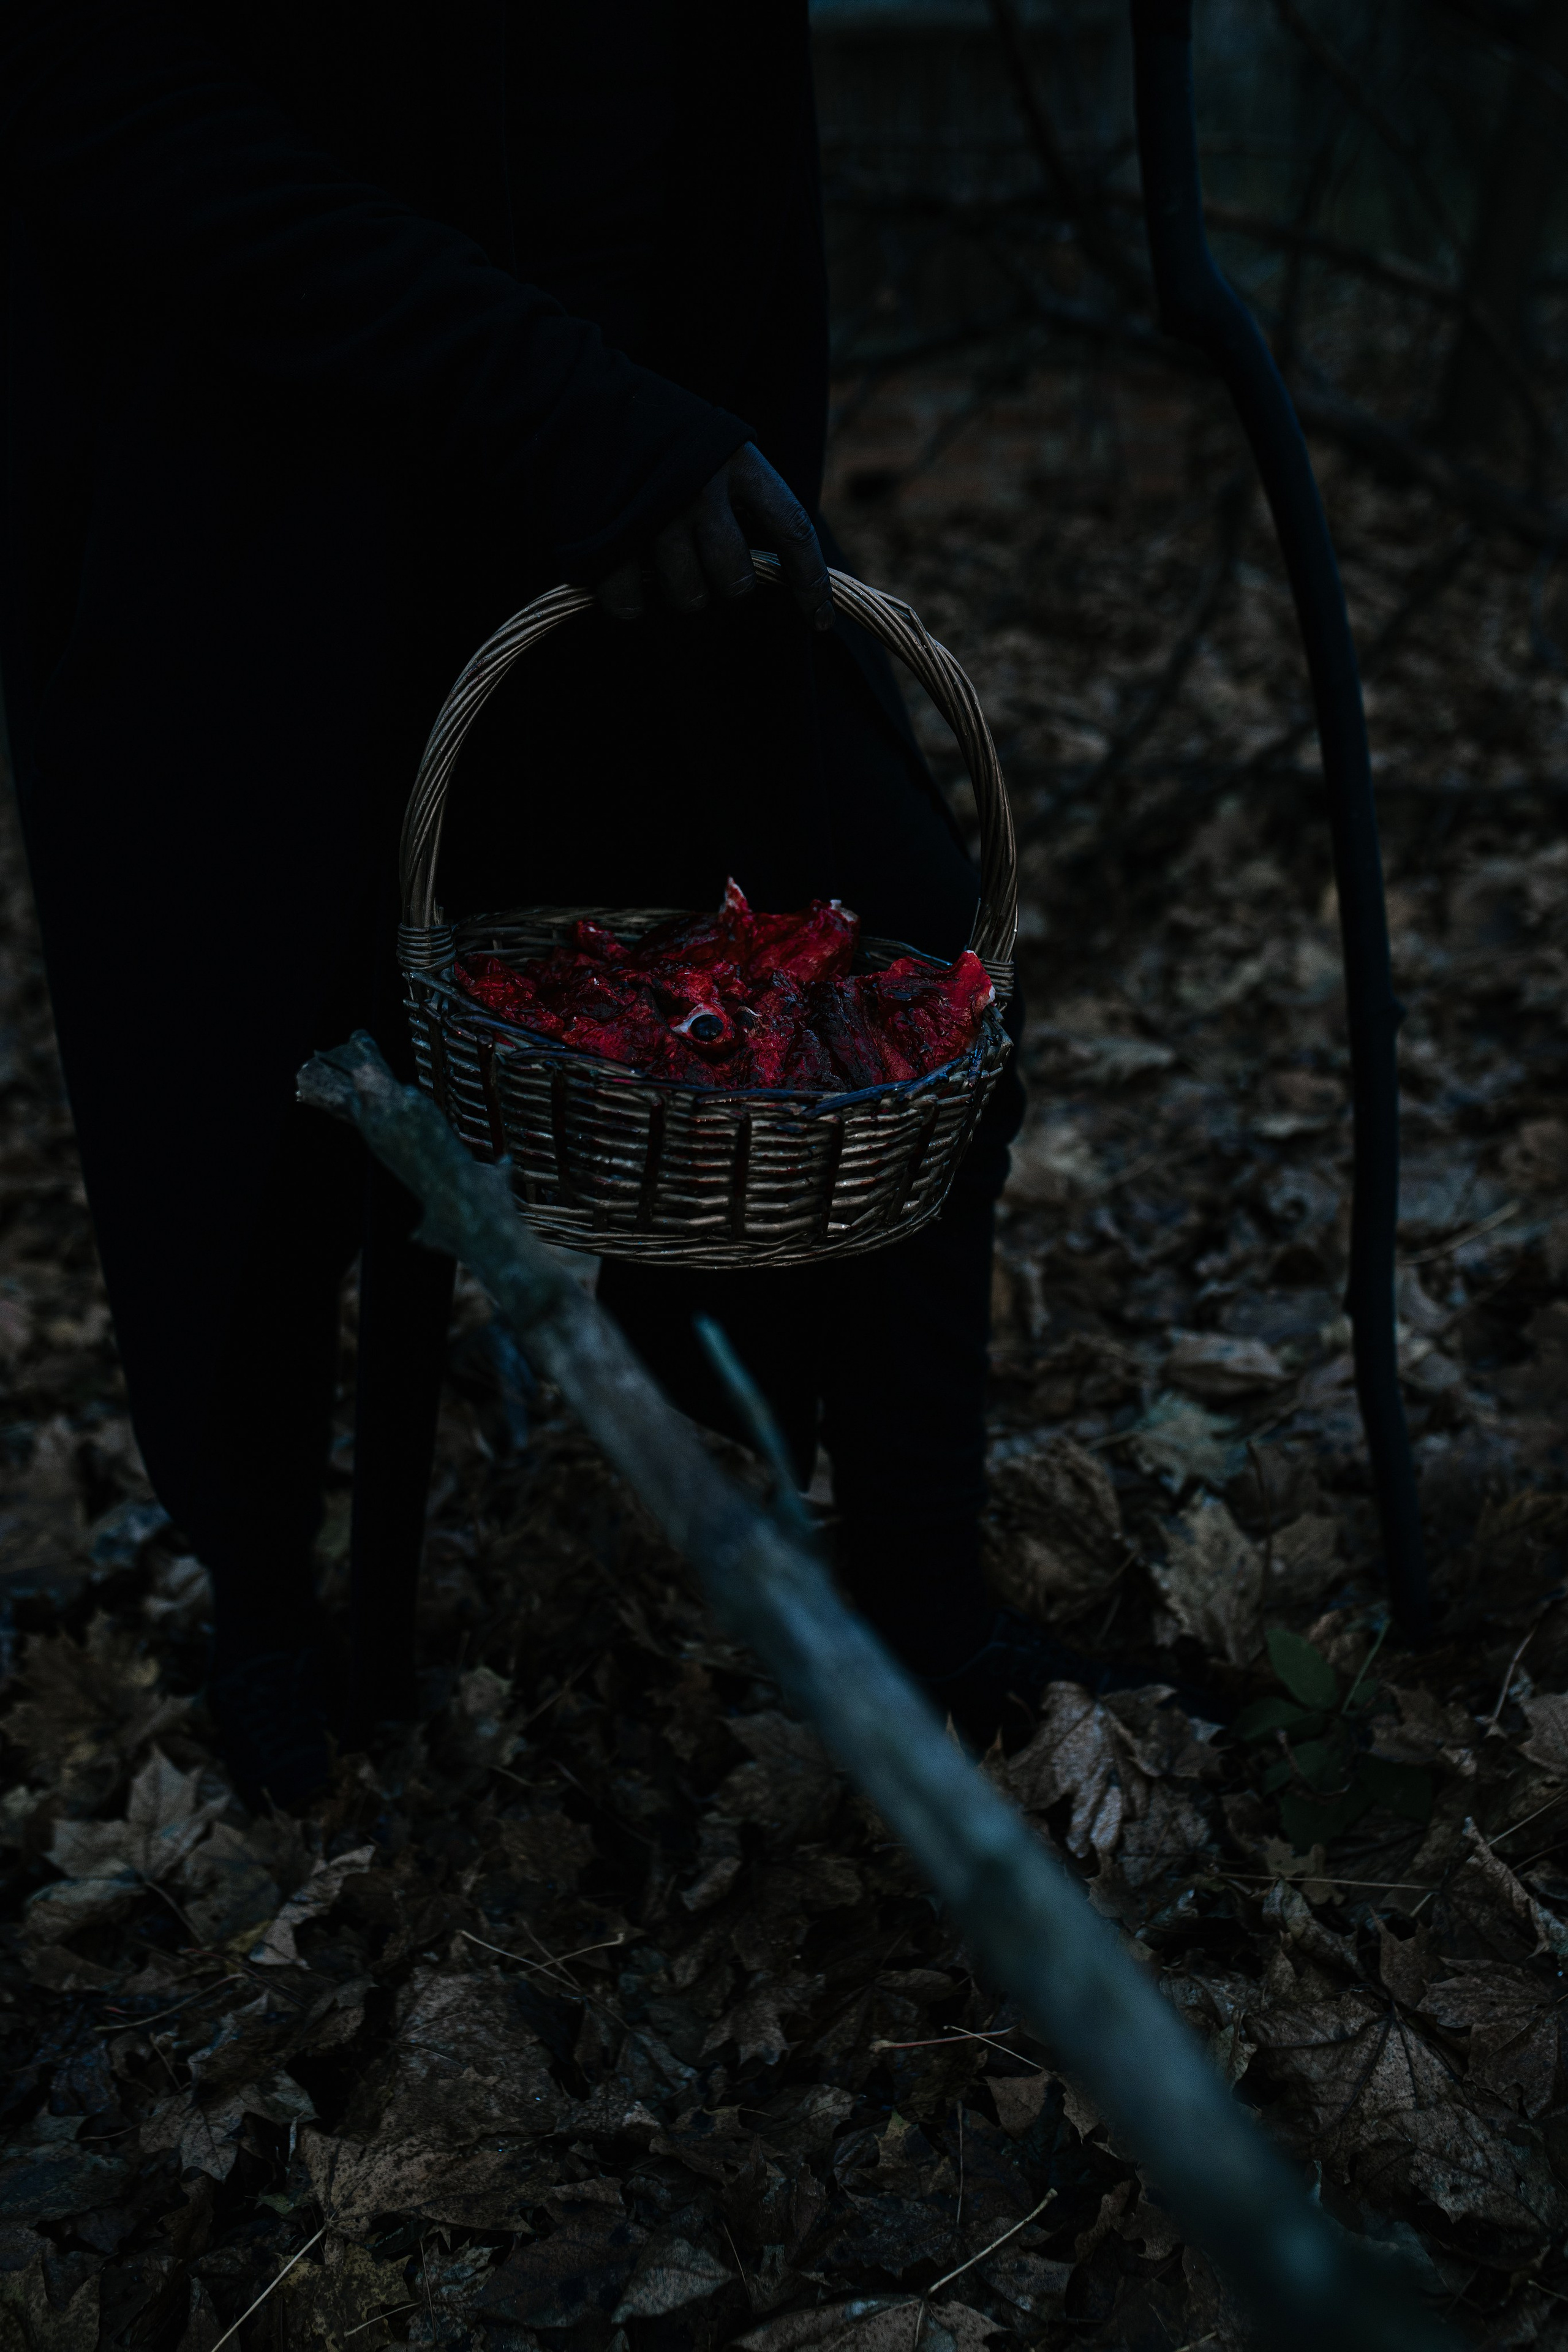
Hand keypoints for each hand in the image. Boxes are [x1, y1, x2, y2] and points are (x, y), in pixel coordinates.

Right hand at [596, 442, 835, 630]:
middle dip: (723, 586)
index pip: (793, 530)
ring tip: (655, 560)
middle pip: (734, 580)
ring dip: (675, 592)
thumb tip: (774, 566)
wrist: (574, 398)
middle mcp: (703, 487)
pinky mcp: (608, 537)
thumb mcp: (715, 445)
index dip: (811, 583)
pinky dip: (626, 601)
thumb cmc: (657, 435)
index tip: (819, 621)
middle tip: (701, 565)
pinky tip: (619, 572)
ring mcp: (655, 514)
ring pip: (687, 597)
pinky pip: (630, 603)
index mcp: (739, 462)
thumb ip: (744, 496)